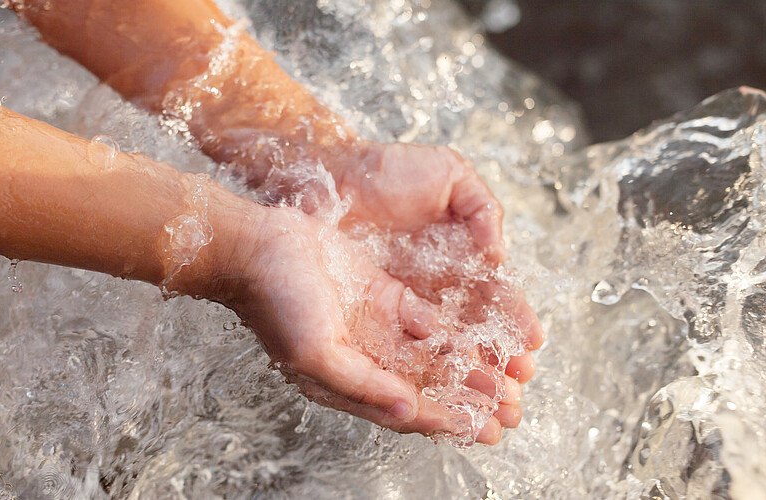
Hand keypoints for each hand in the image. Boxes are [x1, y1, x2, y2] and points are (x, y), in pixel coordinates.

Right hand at [200, 202, 531, 443]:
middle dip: (467, 398)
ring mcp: (375, 325)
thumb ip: (362, 383)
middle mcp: (364, 358)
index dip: (444, 421)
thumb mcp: (315, 351)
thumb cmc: (275, 301)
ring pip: (432, 354)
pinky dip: (453, 329)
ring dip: (468, 365)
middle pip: (427, 386)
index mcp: (345, 381)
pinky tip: (482, 335)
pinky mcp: (382, 294)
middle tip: (508, 409)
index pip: (404, 409)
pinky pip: (425, 318)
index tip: (481, 429)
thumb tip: (407, 410)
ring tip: (506, 375)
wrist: (256, 246)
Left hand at [335, 141, 542, 385]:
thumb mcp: (450, 174)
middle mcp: (441, 281)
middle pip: (478, 326)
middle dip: (500, 356)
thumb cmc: (390, 169)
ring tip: (491, 397)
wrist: (333, 174)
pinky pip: (407, 340)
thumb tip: (500, 253)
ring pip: (447, 342)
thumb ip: (482, 208)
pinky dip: (428, 363)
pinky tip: (445, 384)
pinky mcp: (377, 307)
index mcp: (464, 251)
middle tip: (518, 384)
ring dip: (471, 370)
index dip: (515, 318)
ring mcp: (409, 297)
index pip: (497, 292)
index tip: (533, 342)